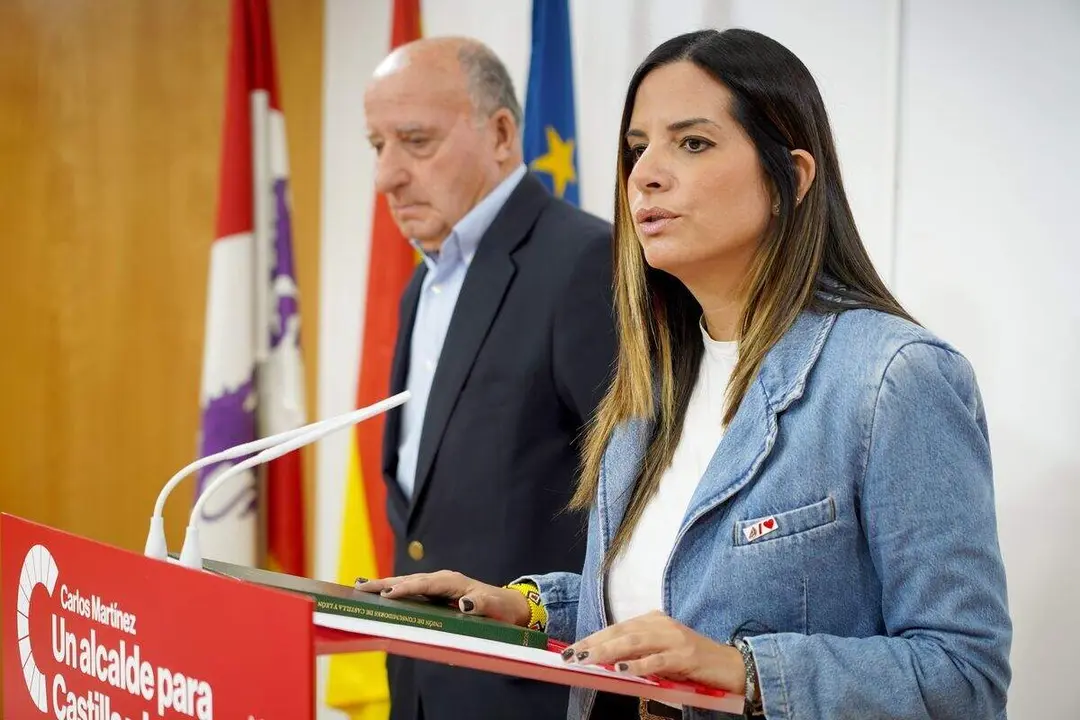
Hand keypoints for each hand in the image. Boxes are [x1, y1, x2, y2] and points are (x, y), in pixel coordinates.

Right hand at [355, 571, 531, 627]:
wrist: (508, 605)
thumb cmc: (501, 607)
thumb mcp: (494, 607)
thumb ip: (480, 604)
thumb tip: (463, 602)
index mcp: (452, 580)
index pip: (424, 584)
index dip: (405, 588)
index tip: (386, 594)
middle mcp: (442, 579)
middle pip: (409, 579)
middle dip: (383, 583)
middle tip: (358, 586)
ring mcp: (438, 585)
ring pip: (407, 583)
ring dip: (384, 585)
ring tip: (360, 586)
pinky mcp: (435, 593)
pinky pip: (411, 591)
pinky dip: (394, 590)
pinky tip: (380, 594)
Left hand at [561, 610, 745, 692]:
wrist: (731, 666)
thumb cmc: (692, 662)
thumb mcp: (661, 653)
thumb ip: (637, 654)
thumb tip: (607, 662)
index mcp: (654, 621)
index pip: (617, 628)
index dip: (593, 637)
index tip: (571, 648)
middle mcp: (662, 624)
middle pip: (621, 632)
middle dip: (593, 644)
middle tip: (571, 655)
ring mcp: (674, 639)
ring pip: (634, 642)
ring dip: (608, 652)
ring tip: (588, 660)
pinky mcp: (686, 656)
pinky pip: (657, 660)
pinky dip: (638, 664)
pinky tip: (623, 669)